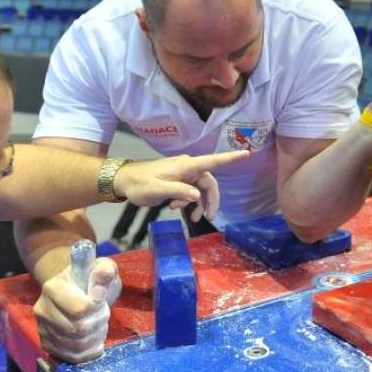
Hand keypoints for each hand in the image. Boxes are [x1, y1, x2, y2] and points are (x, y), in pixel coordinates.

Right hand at [33, 257, 121, 362]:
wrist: (75, 290)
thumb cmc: (91, 278)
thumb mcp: (102, 268)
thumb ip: (104, 272)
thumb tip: (99, 286)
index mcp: (53, 288)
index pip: (78, 310)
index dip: (97, 309)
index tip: (101, 301)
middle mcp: (42, 309)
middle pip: (78, 330)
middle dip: (99, 324)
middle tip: (103, 315)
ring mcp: (42, 328)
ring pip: (76, 346)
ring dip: (96, 338)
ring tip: (100, 325)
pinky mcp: (46, 343)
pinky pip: (70, 356)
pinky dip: (88, 352)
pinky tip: (95, 340)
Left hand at [114, 150, 248, 221]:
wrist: (124, 181)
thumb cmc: (139, 183)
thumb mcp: (157, 189)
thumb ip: (178, 191)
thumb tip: (197, 196)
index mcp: (186, 166)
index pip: (212, 161)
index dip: (230, 158)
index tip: (247, 153)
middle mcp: (188, 168)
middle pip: (209, 182)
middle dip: (211, 200)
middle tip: (209, 217)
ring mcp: (184, 175)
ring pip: (201, 189)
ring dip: (199, 203)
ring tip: (191, 218)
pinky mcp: (179, 181)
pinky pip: (191, 191)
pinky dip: (188, 201)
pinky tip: (176, 208)